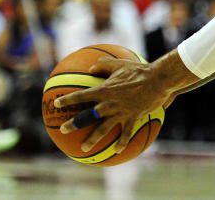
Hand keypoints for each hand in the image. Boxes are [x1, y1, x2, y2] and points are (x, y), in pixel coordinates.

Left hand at [54, 56, 177, 153]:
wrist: (157, 80)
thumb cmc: (139, 70)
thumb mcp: (120, 64)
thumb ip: (104, 65)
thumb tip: (91, 67)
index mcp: (104, 90)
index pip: (81, 95)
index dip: (68, 100)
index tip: (57, 104)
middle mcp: (109, 103)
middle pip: (87, 116)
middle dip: (73, 124)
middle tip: (62, 130)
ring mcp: (120, 112)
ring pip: (103, 129)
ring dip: (92, 139)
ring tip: (83, 148)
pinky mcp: (132, 118)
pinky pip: (125, 133)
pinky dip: (121, 142)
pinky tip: (117, 150)